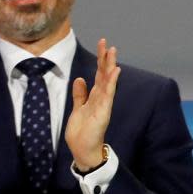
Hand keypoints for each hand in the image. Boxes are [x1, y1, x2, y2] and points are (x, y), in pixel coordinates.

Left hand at [66, 38, 119, 170]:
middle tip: (106, 43)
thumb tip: (80, 78)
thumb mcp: (77, 108)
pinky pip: (108, 94)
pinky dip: (111, 82)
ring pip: (107, 81)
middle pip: (104, 75)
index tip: (101, 46)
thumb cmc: (81, 132)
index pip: (98, 75)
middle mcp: (101, 98)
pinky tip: (115, 71)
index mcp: (94, 97)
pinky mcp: (103, 111)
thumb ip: (80, 94)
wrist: (82, 150)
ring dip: (110, 66)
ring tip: (112, 51)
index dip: (99, 61)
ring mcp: (103, 104)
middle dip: (105, 59)